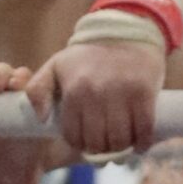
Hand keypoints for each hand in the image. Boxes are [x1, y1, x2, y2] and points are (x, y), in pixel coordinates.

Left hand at [27, 39, 166, 157]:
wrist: (125, 32)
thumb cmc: (88, 56)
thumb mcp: (56, 65)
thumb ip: (37, 89)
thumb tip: (40, 118)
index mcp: (74, 90)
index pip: (74, 135)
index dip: (79, 145)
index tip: (85, 144)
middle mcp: (97, 93)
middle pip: (98, 142)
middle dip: (99, 151)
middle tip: (103, 149)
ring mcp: (122, 94)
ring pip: (120, 140)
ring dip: (120, 150)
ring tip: (119, 147)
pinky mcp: (144, 94)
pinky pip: (144, 130)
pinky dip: (142, 143)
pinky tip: (138, 145)